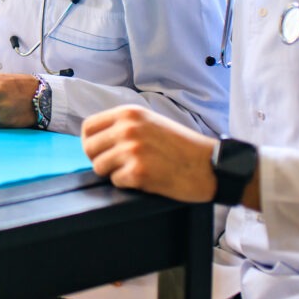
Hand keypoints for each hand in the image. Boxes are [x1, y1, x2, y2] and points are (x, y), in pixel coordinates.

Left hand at [80, 105, 216, 202]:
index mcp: (129, 113)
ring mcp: (132, 150)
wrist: (210, 165)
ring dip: (114, 173)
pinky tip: (146, 178)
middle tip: (119, 165)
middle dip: (101, 159)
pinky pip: (116, 181)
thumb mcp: (150, 122)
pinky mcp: (138, 172)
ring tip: (136, 170)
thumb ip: (123, 126)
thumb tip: (94, 138)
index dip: (91, 142)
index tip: (100, 151)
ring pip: (99, 167)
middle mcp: (127, 128)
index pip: (88, 127)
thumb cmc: (182, 146)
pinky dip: (128, 184)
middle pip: (89, 149)